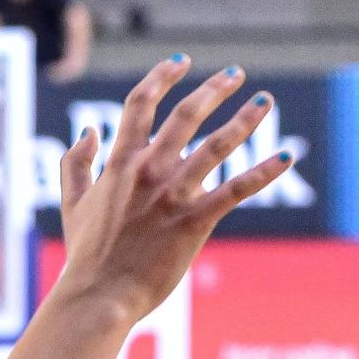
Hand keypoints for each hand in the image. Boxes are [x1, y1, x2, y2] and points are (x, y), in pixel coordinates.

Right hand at [55, 58, 292, 323]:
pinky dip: (264, 172)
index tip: (181, 63)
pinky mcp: (195, 221)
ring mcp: (174, 195)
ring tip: (265, 101)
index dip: (161, 77)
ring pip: (217, 144)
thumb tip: (88, 132)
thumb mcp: (72, 204)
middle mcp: (149, 171)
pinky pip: (236, 190)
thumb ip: (76, 165)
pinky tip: (286, 157)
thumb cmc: (86, 256)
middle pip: (186, 114)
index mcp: (120, 163)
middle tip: (235, 74)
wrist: (99, 296)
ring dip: (245, 120)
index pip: (140, 104)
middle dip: (214, 89)